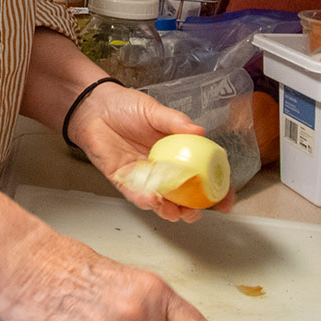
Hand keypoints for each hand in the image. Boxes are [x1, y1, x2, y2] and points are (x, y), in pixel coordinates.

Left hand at [68, 81, 236, 221]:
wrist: (93, 106)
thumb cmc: (125, 106)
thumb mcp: (154, 111)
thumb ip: (175, 122)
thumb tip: (200, 130)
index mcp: (176, 153)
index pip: (201, 175)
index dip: (216, 190)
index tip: (226, 201)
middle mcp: (161, 169)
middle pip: (182, 196)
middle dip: (192, 209)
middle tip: (198, 212)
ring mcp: (143, 177)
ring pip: (160, 202)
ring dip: (170, 211)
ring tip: (179, 213)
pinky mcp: (122, 180)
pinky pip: (135, 194)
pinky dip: (145, 200)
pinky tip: (154, 201)